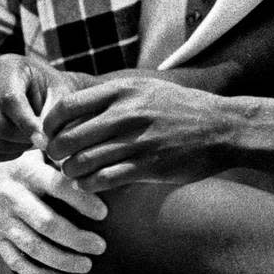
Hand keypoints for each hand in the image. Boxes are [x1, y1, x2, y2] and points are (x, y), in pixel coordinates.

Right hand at [0, 53, 91, 160]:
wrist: (39, 90)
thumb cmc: (52, 89)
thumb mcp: (60, 92)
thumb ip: (54, 113)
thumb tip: (43, 139)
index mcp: (6, 67)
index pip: (10, 99)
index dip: (26, 123)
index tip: (43, 140)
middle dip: (21, 138)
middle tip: (41, 139)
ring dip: (15, 147)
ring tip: (32, 139)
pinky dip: (6, 153)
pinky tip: (20, 145)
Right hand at [0, 148, 107, 273]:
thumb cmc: (18, 163)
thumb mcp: (35, 151)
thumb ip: (60, 155)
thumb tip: (89, 159)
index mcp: (27, 173)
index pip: (57, 186)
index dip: (81, 200)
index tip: (103, 213)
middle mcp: (12, 198)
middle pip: (46, 223)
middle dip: (75, 238)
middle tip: (100, 246)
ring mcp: (2, 221)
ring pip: (32, 246)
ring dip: (61, 259)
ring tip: (86, 265)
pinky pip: (15, 262)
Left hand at [42, 75, 238, 191]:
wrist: (223, 127)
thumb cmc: (179, 108)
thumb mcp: (145, 88)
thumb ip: (111, 97)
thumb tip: (71, 108)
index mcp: (122, 90)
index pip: (66, 107)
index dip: (50, 125)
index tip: (50, 135)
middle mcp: (126, 113)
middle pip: (67, 138)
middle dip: (56, 153)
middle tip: (60, 159)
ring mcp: (137, 140)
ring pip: (81, 162)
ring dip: (71, 172)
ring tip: (75, 173)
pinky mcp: (148, 166)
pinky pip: (103, 180)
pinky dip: (89, 185)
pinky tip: (92, 184)